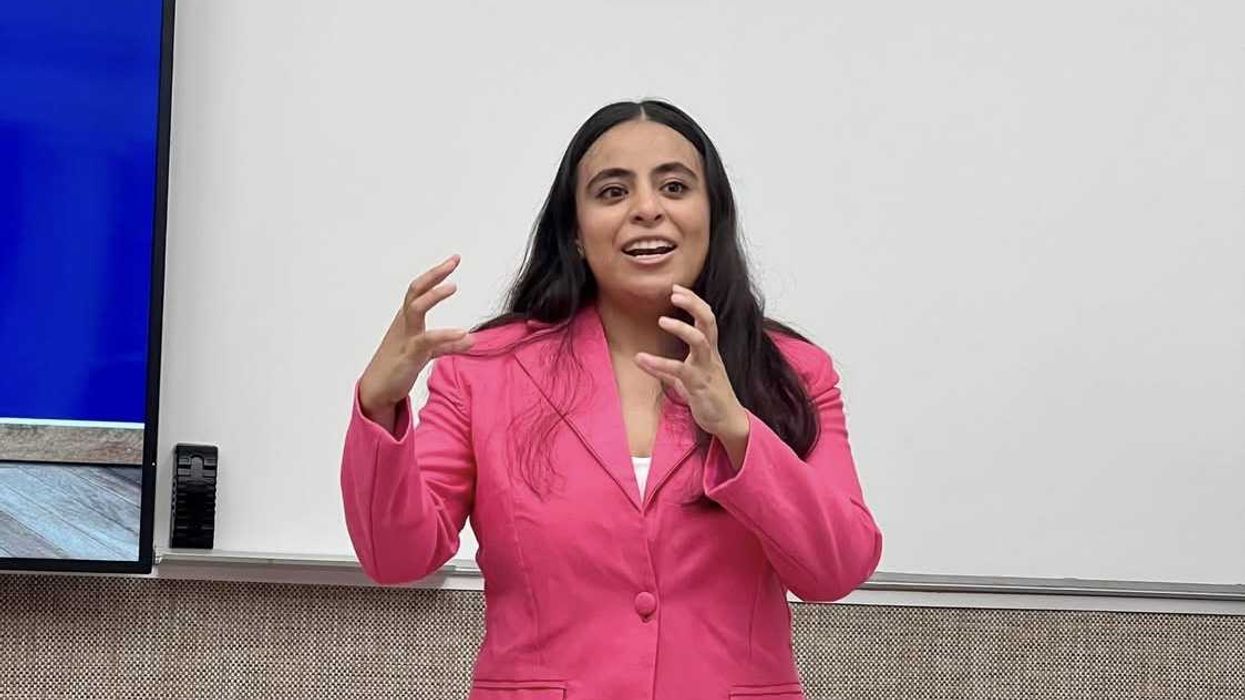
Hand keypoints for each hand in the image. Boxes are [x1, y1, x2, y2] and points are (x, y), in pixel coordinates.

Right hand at [358, 254, 474, 417]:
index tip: (454, 259)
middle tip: (453, 262)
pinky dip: (446, 336)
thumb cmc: (398, 364)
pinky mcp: (409, 355)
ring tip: (453, 286)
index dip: (436, 274)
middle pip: (416, 290)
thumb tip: (470, 340)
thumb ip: (448, 345)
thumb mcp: (426, 352)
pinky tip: (463, 335)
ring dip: (433, 296)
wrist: (378, 388)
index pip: (420, 289)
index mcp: (407, 319)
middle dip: (433, 274)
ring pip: (415, 308)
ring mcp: (405, 337)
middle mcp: (404, 323)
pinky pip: (427, 341)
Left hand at [633, 284, 749, 441]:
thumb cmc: (709, 398)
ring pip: (700, 341)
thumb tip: (643, 360)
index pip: (706, 318)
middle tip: (675, 292)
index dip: (693, 301)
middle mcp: (711, 355)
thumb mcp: (686, 381)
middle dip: (694, 304)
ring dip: (682, 328)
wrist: (728, 422)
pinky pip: (680, 370)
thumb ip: (666, 370)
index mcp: (710, 351)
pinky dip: (659, 364)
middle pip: (708, 321)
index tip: (677, 288)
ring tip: (661, 320)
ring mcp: (706, 369)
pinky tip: (641, 359)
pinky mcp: (699, 385)